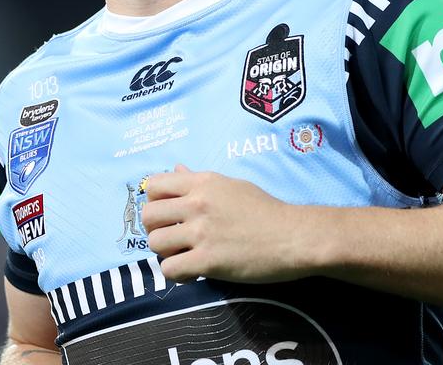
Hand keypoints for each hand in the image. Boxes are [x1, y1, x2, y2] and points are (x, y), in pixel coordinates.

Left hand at [141, 164, 308, 283]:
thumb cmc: (267, 210)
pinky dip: (177, 273)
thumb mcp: (232, 185)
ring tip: (183, 255)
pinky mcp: (208, 261)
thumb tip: (176, 169)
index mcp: (203, 182)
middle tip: (172, 238)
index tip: (168, 214)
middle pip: (148, 216)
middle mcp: (198, 204)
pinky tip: (192, 271)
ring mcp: (202, 232)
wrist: (294, 237)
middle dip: (155, 229)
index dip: (155, 201)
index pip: (153, 185)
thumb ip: (199, 180)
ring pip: (155, 243)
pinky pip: (170, 269)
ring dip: (165, 253)